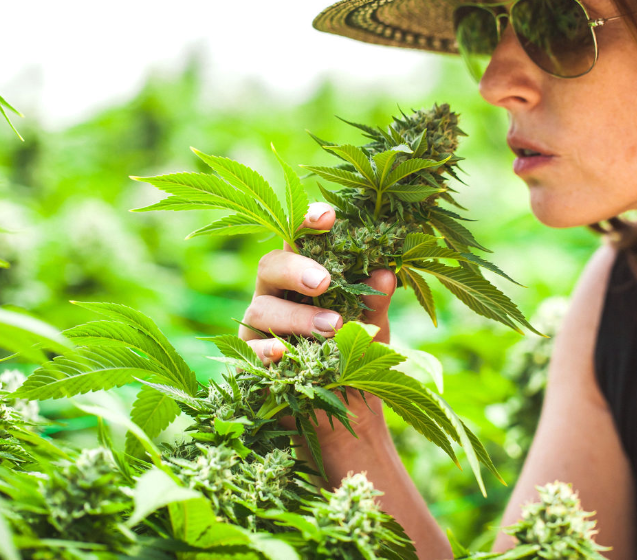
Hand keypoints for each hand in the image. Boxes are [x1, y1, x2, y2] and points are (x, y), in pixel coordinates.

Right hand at [241, 202, 395, 444]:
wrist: (346, 418)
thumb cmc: (357, 359)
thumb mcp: (374, 329)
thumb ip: (376, 303)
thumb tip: (386, 274)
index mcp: (306, 275)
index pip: (301, 240)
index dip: (308, 223)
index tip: (327, 218)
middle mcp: (277, 294)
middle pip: (271, 266)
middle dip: (296, 269)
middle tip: (325, 282)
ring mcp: (260, 327)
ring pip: (262, 308)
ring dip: (296, 317)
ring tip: (332, 327)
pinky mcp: (249, 361)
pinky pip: (250, 351)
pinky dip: (267, 351)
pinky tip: (283, 354)